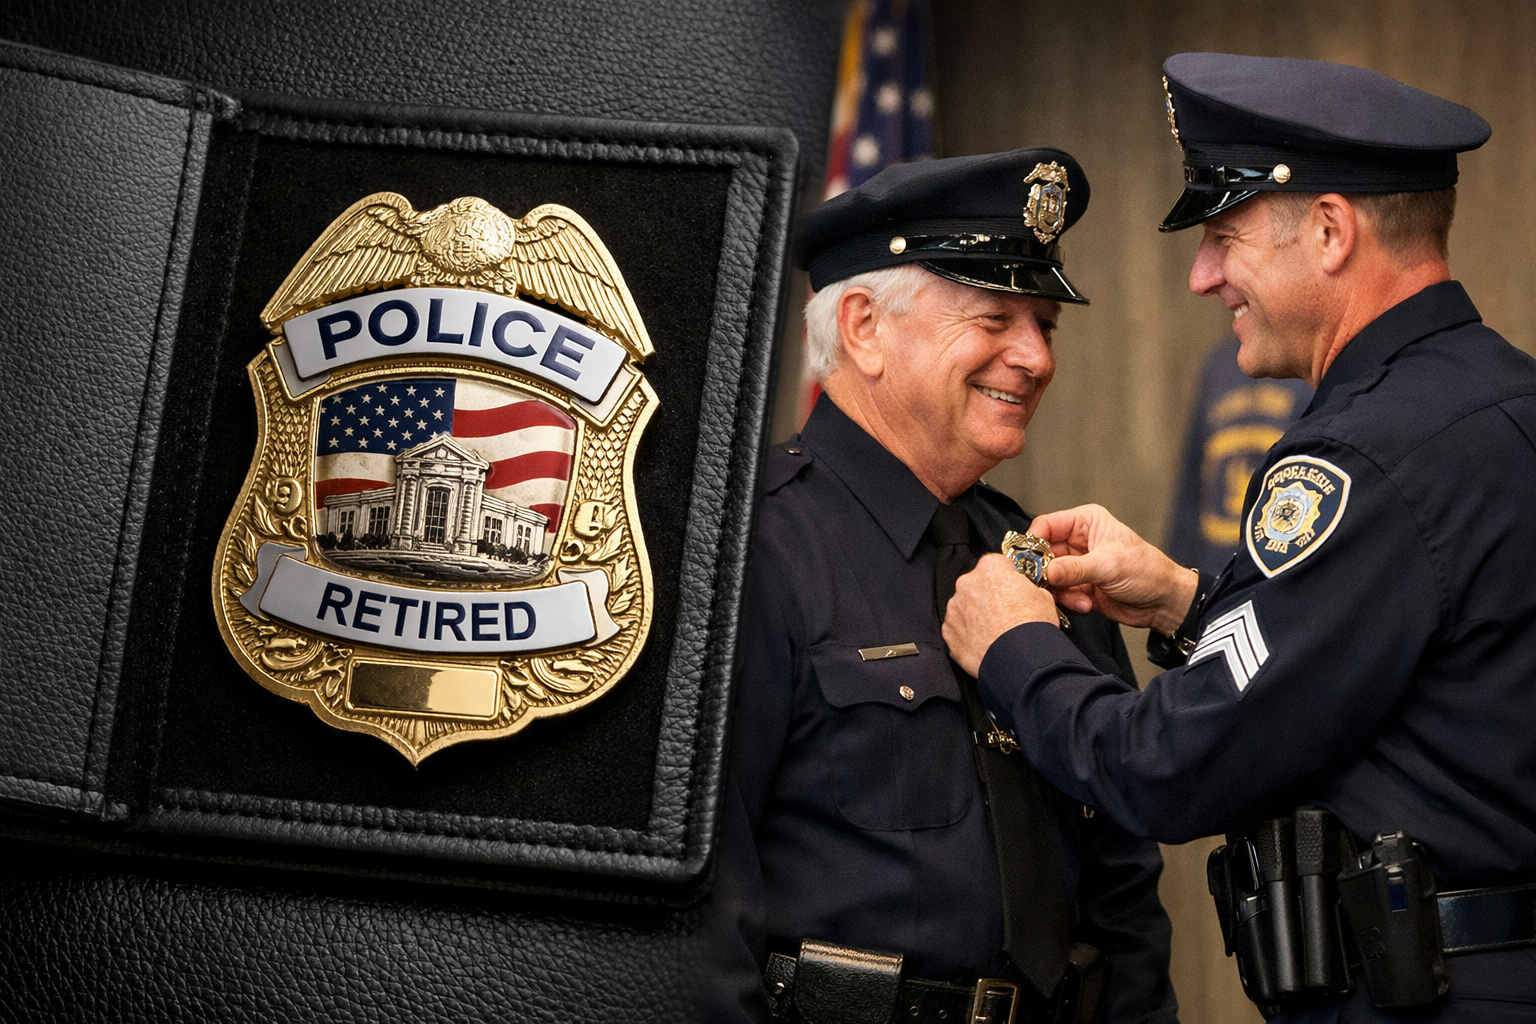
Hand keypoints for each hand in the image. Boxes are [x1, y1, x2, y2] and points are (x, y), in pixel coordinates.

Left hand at [942, 554, 1058, 675]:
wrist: (1019, 658)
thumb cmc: (1032, 626)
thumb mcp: (1043, 596)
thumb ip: (1026, 588)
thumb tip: (1025, 593)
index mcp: (990, 567)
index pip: (996, 565)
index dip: (1007, 577)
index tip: (1012, 588)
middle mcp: (967, 583)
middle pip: (977, 584)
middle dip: (988, 595)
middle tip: (1005, 612)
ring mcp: (954, 607)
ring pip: (965, 607)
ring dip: (976, 615)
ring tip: (995, 631)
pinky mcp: (948, 631)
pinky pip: (957, 628)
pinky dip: (967, 634)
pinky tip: (984, 642)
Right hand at [1028, 504, 1197, 634]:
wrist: (1163, 601)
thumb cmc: (1146, 571)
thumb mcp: (1109, 565)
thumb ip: (1075, 568)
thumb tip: (1047, 571)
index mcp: (1085, 522)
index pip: (1046, 526)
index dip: (1034, 542)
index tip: (1029, 561)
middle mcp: (1078, 541)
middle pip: (1043, 553)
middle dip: (1045, 571)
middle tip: (1047, 584)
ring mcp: (1077, 565)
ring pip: (1049, 576)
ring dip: (1060, 590)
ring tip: (1079, 598)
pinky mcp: (1079, 586)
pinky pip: (1060, 593)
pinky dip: (1069, 601)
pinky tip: (1087, 604)